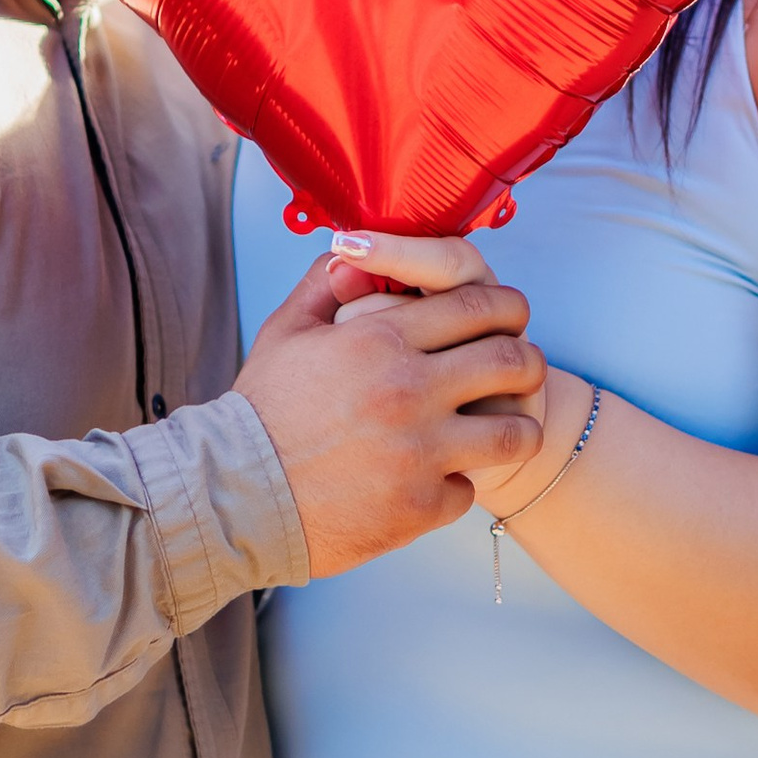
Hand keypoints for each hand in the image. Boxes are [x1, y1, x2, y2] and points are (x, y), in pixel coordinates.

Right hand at [236, 246, 546, 577]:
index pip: (478, 306)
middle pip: (513, 361)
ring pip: (515, 433)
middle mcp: (408, 391)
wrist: (232, 497)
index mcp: (379, 339)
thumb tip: (354, 252)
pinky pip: (469, 490)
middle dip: (526, 360)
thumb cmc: (258, 412)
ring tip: (506, 427)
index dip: (506, 308)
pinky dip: (455, 485)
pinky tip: (436, 479)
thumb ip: (324, 284)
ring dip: (517, 426)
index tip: (511, 316)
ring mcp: (419, 452)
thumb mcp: (286, 334)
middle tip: (520, 367)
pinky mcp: (419, 506)